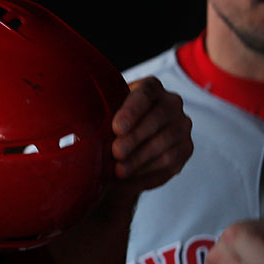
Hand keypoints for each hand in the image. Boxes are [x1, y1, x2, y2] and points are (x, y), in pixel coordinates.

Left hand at [108, 77, 192, 194]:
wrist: (125, 150)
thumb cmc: (109, 126)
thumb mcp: (103, 115)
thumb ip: (97, 113)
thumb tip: (78, 122)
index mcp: (150, 87)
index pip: (145, 92)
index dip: (132, 110)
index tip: (116, 128)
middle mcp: (171, 103)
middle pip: (157, 118)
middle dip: (134, 137)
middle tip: (115, 152)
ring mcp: (182, 125)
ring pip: (164, 141)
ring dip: (139, 157)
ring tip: (119, 169)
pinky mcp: (185, 148)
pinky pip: (170, 159)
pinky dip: (147, 169)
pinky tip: (130, 175)